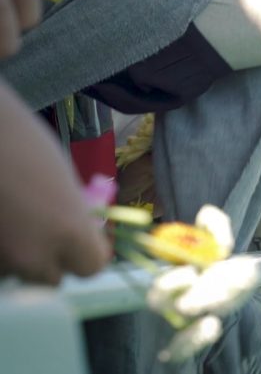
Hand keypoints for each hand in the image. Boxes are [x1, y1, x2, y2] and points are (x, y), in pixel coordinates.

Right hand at [0, 83, 109, 283]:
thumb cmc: (19, 141)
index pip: (93, 266)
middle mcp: (34, 255)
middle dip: (50, 259)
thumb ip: (73, 213)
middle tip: (42, 231)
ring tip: (11, 218)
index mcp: (70, 231)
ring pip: (17, 272)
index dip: (88, 252)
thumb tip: (81, 231)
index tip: (83, 238)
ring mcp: (0, 259)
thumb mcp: (61, 178)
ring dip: (18, 254)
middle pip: (52, 278)